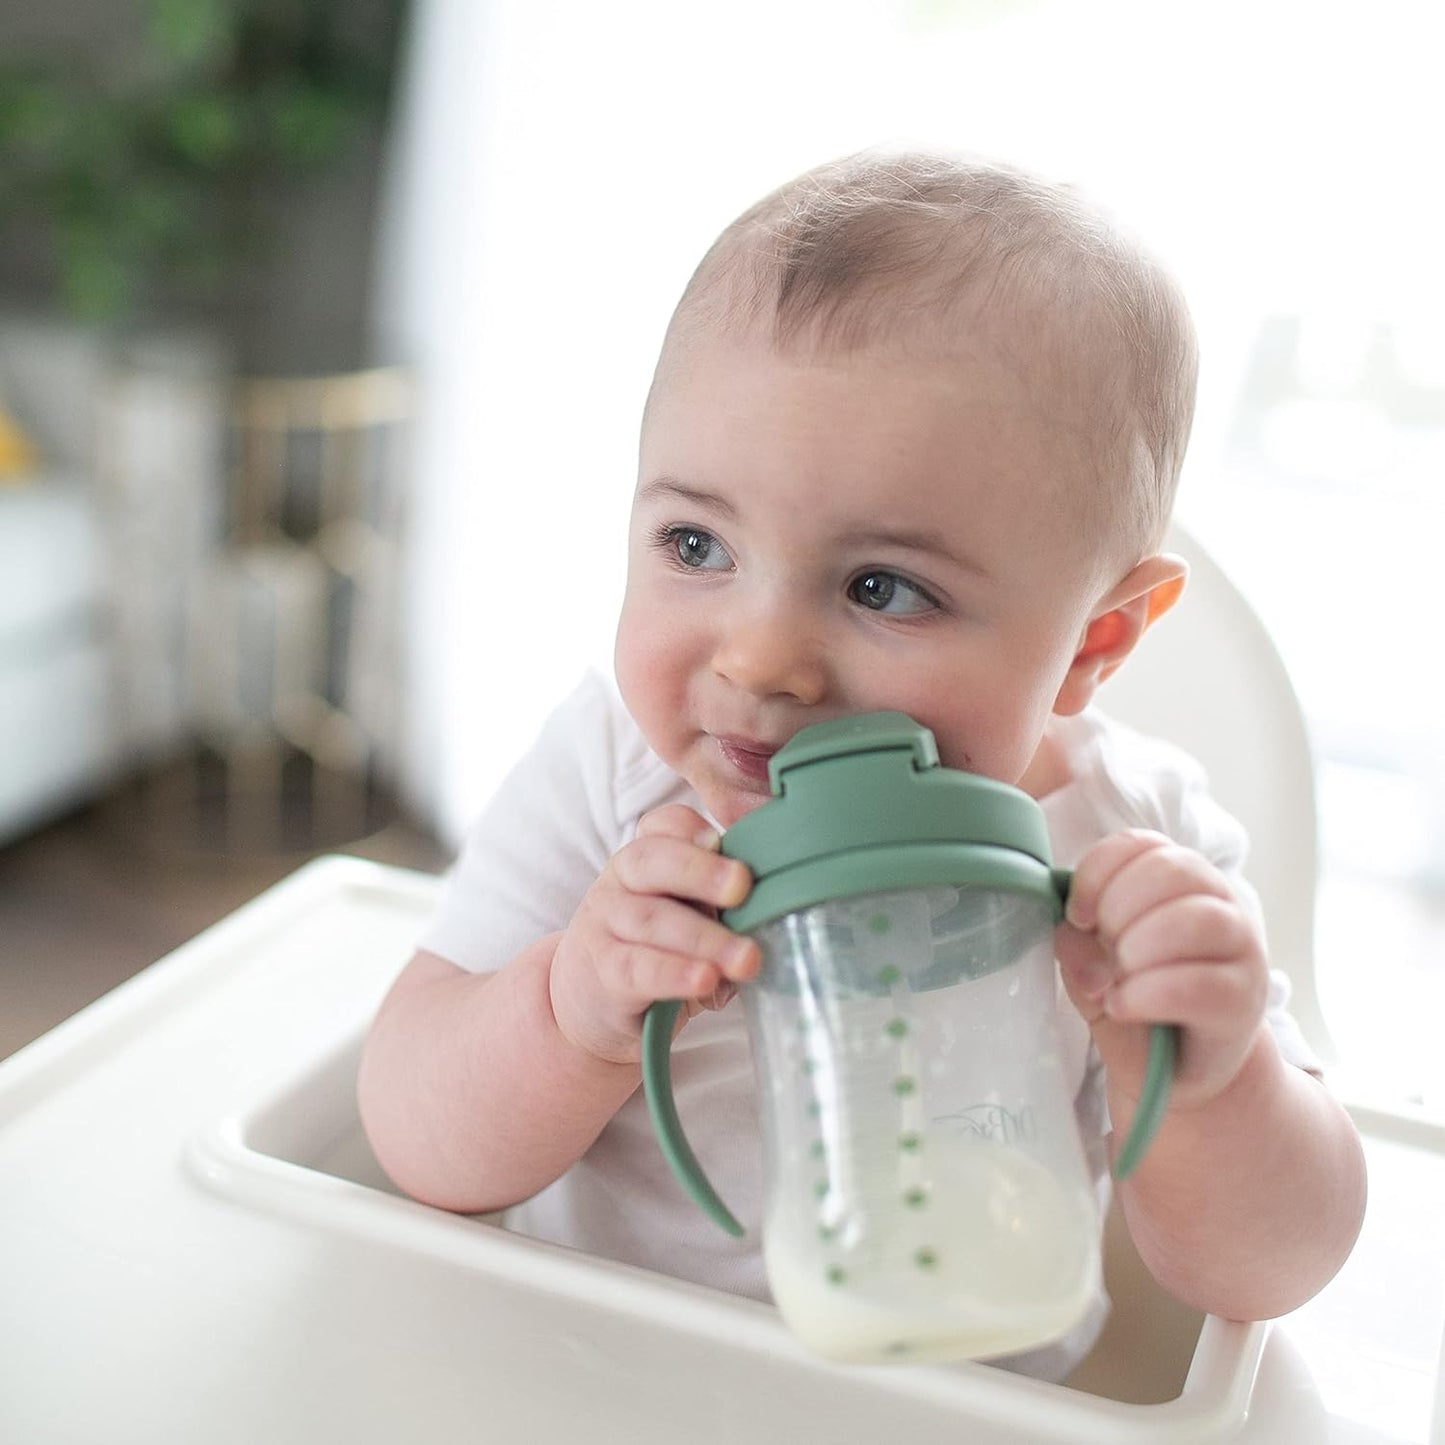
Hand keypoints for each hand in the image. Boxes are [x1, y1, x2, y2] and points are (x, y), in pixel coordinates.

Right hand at [548, 804, 760, 1064]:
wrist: (591, 1000)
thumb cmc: (657, 947)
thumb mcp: (687, 914)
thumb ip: (722, 905)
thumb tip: (782, 917)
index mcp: (647, 857)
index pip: (661, 825)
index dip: (689, 829)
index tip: (721, 841)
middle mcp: (621, 881)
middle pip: (652, 861)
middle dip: (701, 872)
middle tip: (742, 887)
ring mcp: (607, 926)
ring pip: (652, 920)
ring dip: (705, 938)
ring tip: (746, 958)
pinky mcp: (605, 974)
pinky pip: (640, 968)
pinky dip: (676, 974)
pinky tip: (706, 980)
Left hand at [1056, 830, 1268, 1111]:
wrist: (1180, 1069)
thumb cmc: (1138, 1004)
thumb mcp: (1093, 970)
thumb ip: (1077, 946)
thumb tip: (1072, 935)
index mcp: (1178, 880)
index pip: (1142, 844)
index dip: (1098, 871)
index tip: (1077, 915)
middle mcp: (1219, 902)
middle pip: (1173, 870)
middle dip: (1119, 907)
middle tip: (1105, 949)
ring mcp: (1241, 949)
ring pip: (1199, 918)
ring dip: (1140, 947)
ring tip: (1117, 980)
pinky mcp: (1245, 999)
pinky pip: (1202, 983)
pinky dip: (1149, 993)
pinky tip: (1124, 1006)